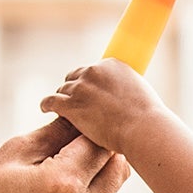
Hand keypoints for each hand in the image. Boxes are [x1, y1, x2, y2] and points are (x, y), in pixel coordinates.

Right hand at [0, 118, 129, 192]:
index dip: (90, 123)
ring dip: (100, 164)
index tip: (78, 112)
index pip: (99, 141)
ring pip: (113, 183)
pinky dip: (92, 183)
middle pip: (117, 164)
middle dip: (103, 143)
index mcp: (65, 183)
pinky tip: (65, 175)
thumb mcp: (15, 153)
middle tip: (78, 130)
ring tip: (68, 152)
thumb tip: (79, 116)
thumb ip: (54, 133)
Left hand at [40, 60, 164, 152]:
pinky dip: (47, 104)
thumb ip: (126, 91)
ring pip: (63, 90)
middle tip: (75, 101)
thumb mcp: (140, 93)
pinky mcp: (71, 104)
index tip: (89, 91)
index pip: (93, 70)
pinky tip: (45, 108)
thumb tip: (123, 101)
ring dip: (62, 98)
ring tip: (58, 107)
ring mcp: (81, 87)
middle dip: (75, 89)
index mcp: (111, 64)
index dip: (89, 83)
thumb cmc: (146, 118)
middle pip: (75, 76)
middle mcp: (94, 71)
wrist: (142, 128)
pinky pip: (51, 101)